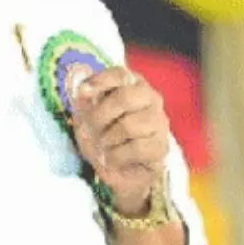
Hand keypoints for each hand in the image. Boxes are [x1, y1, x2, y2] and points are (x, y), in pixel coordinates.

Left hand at [71, 67, 171, 215]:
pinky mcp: (161, 146)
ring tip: (104, 145)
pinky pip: (136, 148)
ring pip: (129, 125)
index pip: (120, 74)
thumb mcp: (87, 115)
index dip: (100, 81)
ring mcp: (159, 122)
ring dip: (108, 139)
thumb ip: (85, 99)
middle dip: (100, 116)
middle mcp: (151, 98)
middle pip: (125, 97)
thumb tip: (82, 89)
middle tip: (91, 129)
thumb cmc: (104, 135)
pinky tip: (113, 158)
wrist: (119, 170)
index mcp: (133, 84)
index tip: (82, 93)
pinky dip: (117, 156)